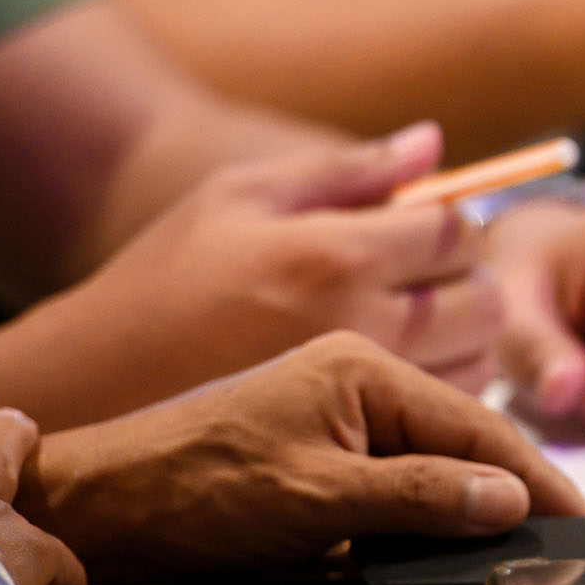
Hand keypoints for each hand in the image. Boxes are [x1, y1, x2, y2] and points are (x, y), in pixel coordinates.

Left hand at [24, 331, 584, 580]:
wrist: (99, 509)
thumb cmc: (194, 493)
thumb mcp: (317, 497)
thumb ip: (419, 497)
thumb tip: (510, 500)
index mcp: (365, 367)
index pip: (479, 428)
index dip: (536, 479)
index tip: (583, 523)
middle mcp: (358, 379)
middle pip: (464, 443)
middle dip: (513, 495)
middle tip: (562, 551)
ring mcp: (337, 414)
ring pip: (435, 463)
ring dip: (471, 508)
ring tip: (519, 555)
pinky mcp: (318, 451)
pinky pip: (399, 480)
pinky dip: (429, 515)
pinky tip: (449, 548)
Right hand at [38, 122, 503, 399]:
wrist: (98, 383)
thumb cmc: (166, 278)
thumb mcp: (240, 197)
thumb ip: (347, 170)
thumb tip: (434, 141)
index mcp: (332, 256)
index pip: (455, 232)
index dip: (450, 228)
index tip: (424, 234)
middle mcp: (359, 327)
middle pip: (485, 300)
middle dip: (470, 283)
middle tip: (429, 278)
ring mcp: (359, 396)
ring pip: (478, 359)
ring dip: (465, 337)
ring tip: (410, 321)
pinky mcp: (356, 443)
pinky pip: (442, 409)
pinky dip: (442, 384)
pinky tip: (394, 368)